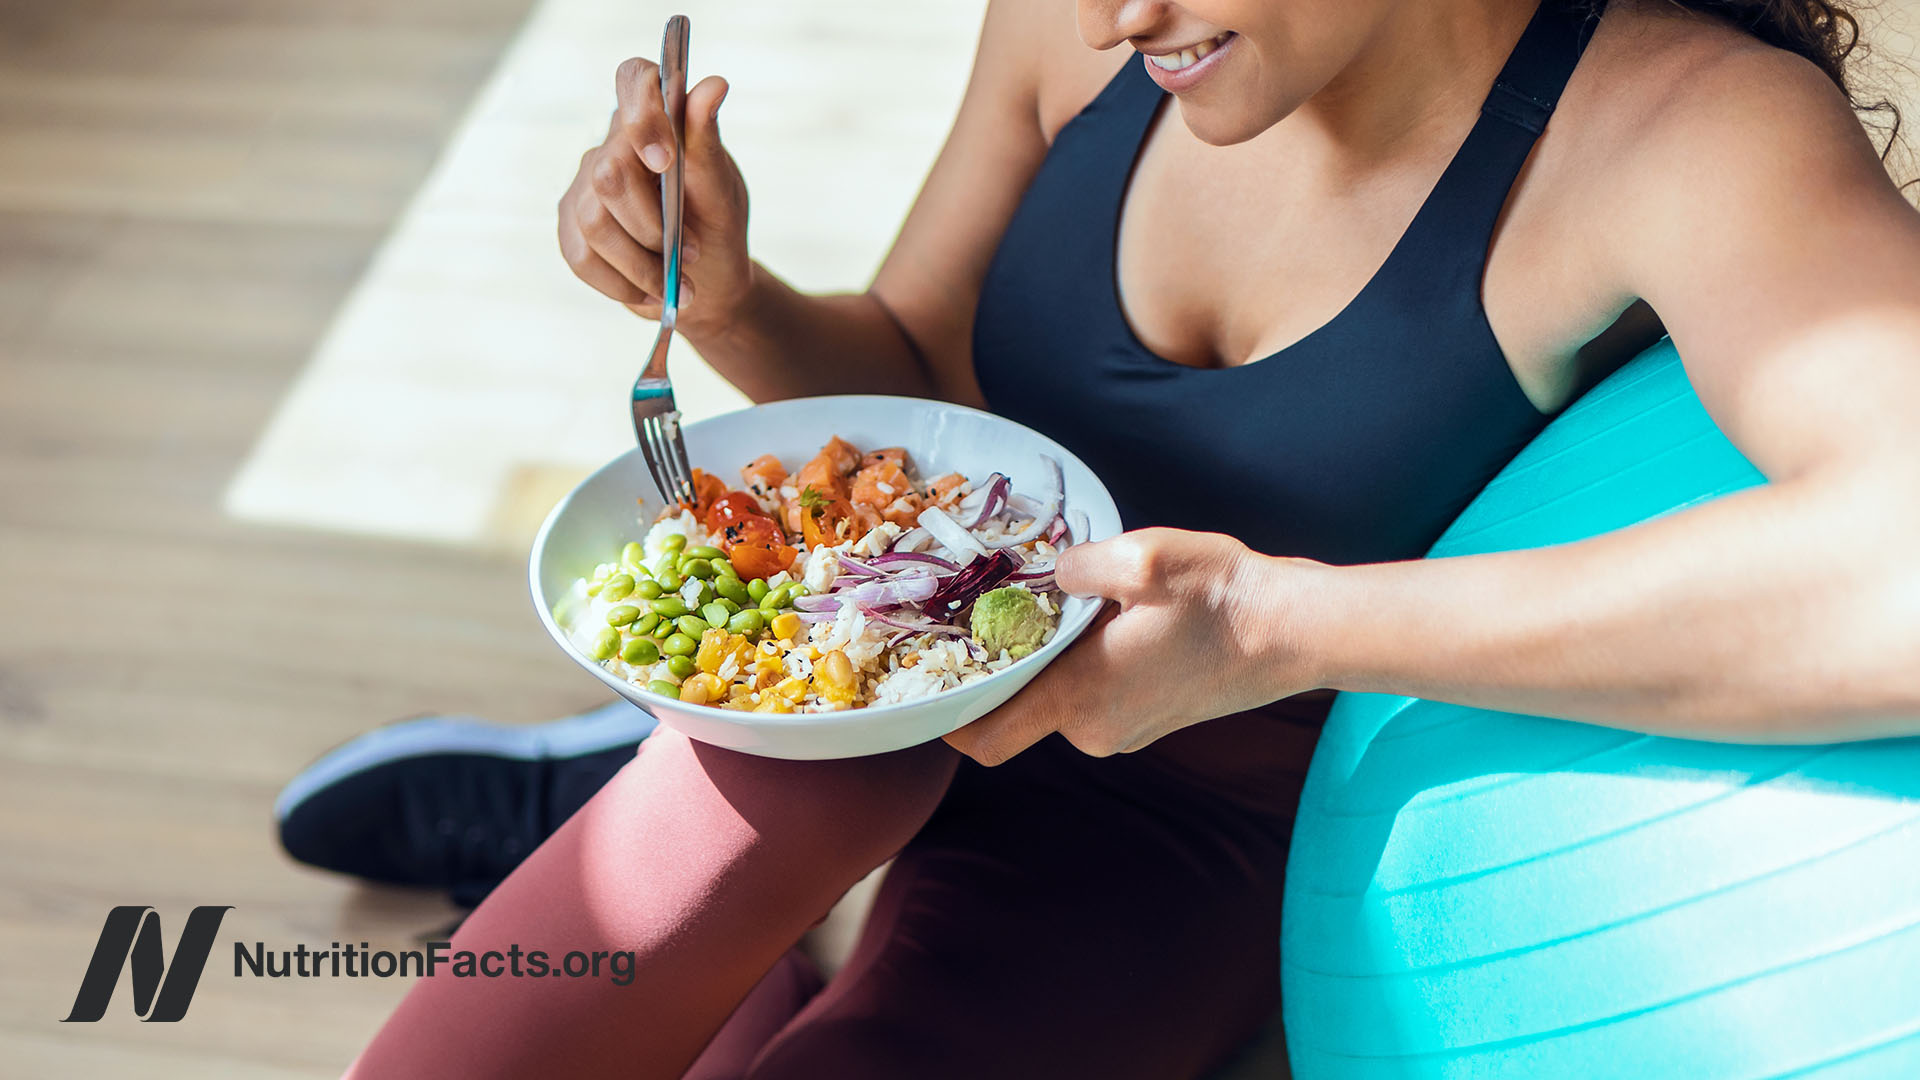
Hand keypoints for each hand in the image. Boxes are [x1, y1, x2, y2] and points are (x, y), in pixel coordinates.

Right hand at [558, 58, 754, 334]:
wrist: (709, 285)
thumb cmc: (717, 227)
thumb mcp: (722, 189)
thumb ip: (707, 141)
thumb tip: (715, 84)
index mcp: (653, 122)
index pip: (633, 80)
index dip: (642, 114)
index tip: (665, 161)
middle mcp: (611, 147)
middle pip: (610, 173)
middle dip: (653, 225)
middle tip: (691, 252)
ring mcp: (584, 188)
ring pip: (595, 222)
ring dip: (643, 265)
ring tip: (677, 285)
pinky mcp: (571, 230)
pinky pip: (583, 258)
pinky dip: (623, 285)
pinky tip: (652, 294)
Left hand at [943, 529, 1325, 765]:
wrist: (1294, 630)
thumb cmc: (1222, 597)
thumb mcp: (1143, 559)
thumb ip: (1075, 566)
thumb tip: (1049, 574)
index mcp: (1079, 699)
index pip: (985, 738)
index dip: (948, 715)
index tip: (932, 675)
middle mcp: (1095, 729)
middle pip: (1018, 708)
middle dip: (1006, 663)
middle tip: (1000, 606)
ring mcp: (1125, 730)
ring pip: (1059, 697)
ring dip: (1052, 658)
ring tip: (1067, 603)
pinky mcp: (1150, 718)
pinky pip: (1094, 695)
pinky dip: (1086, 663)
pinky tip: (1108, 618)